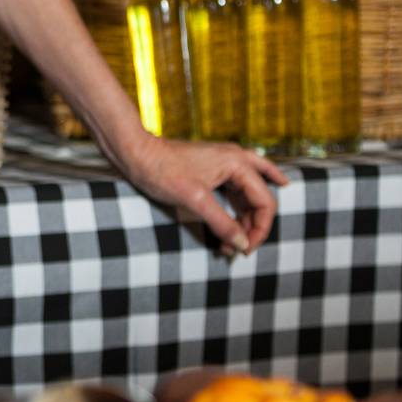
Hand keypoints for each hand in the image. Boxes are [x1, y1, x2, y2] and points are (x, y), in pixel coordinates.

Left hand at [110, 131, 290, 257]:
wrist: (136, 152)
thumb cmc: (163, 170)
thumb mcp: (194, 200)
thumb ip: (222, 223)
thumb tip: (242, 244)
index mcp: (237, 163)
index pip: (265, 202)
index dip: (260, 229)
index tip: (245, 249)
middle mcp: (236, 159)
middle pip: (261, 198)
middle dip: (254, 226)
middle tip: (241, 249)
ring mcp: (225, 163)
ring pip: (249, 195)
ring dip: (245, 220)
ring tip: (233, 244)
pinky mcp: (213, 169)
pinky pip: (236, 191)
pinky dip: (237, 210)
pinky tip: (241, 221)